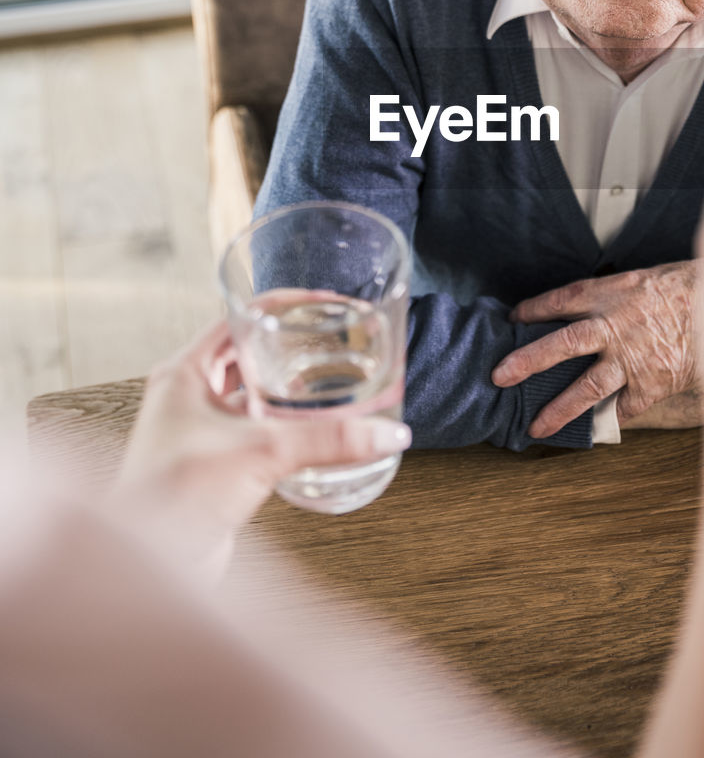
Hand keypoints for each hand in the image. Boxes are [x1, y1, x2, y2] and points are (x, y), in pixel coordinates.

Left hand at [115, 322, 410, 574]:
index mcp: (184, 373)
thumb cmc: (174, 498)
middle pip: (249, 354)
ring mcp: (200, 433)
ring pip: (254, 396)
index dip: (284, 305)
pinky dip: (286, 429)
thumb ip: (327, 440)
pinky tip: (315, 433)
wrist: (149, 567)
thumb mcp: (260, 453)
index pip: (239, 317)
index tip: (325, 303)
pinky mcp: (215, 467)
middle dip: (292, 346)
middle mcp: (189, 397)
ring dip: (290, 390)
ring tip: (334, 381)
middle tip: (335, 340)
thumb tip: (386, 433)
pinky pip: (257, 434)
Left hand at [492, 261, 697, 438]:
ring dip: (559, 408)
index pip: (561, 300)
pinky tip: (593, 431)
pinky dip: (609, 420)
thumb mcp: (644, 278)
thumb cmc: (688, 287)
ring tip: (536, 427)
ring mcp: (633, 359)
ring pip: (587, 386)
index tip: (513, 320)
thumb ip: (613, 295)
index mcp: (611, 294)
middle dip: (528, 361)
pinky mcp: (653, 384)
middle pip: (562, 344)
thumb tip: (584, 308)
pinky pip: (624, 408)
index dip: (534, 310)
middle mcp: (615, 326)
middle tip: (500, 376)